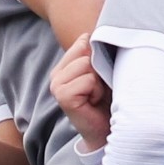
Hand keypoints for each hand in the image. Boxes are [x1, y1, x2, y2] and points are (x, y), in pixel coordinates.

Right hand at [48, 35, 111, 149]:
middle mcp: (56, 75)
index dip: (98, 56)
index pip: (83, 42)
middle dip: (99, 69)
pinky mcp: (63, 96)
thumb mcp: (102, 71)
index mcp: (64, 66)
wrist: (106, 130)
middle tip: (99, 89)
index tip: (100, 76)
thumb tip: (88, 34)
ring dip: (98, 81)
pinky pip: (87, 80)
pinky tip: (93, 102)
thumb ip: (94, 53)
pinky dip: (96, 91)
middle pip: (86, 52)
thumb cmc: (107, 100)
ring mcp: (56, 85)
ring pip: (86, 64)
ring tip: (96, 95)